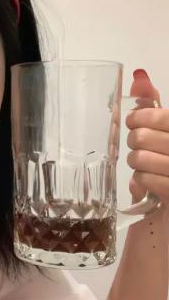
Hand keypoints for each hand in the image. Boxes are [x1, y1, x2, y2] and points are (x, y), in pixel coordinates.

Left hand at [126, 69, 168, 204]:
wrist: (167, 223)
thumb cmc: (166, 172)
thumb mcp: (162, 137)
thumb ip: (154, 106)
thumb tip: (139, 76)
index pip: (160, 116)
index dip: (139, 118)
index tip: (134, 122)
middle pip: (143, 136)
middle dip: (133, 142)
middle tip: (140, 149)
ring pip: (139, 158)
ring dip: (136, 165)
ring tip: (146, 170)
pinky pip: (145, 179)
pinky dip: (141, 183)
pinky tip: (150, 188)